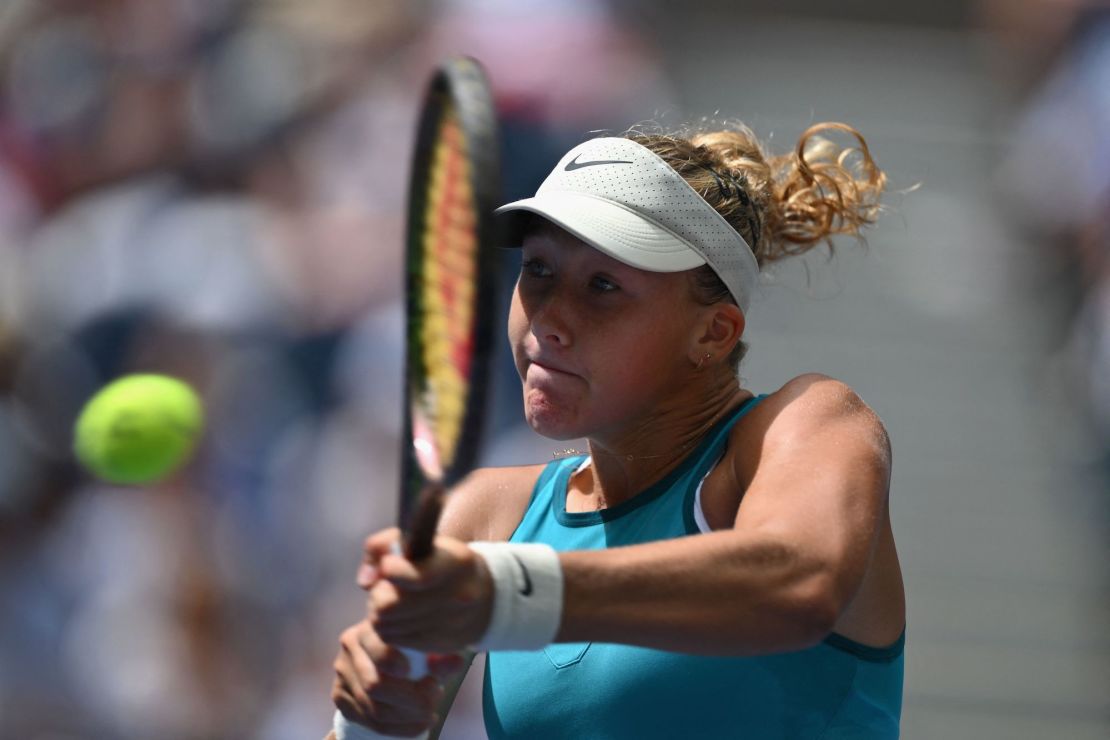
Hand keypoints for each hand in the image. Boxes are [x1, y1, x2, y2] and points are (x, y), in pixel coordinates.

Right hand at [331, 620, 465, 735]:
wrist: (384, 667)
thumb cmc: (412, 653)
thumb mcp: (428, 651)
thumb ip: (440, 658)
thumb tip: (456, 663)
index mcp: (372, 626)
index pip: (380, 647)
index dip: (399, 665)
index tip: (425, 678)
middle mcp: (350, 646)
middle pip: (375, 685)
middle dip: (411, 700)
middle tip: (435, 701)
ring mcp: (342, 673)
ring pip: (373, 708)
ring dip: (407, 718)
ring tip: (430, 714)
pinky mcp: (339, 697)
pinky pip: (368, 721)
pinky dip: (397, 728)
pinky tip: (417, 724)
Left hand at [358, 528, 492, 652]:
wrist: (487, 597)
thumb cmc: (444, 563)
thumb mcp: (423, 541)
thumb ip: (385, 545)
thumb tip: (365, 580)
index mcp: (456, 564)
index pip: (417, 576)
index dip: (392, 570)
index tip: (388, 565)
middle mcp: (457, 596)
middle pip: (390, 606)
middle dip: (378, 595)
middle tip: (384, 588)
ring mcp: (449, 624)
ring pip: (386, 625)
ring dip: (380, 614)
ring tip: (392, 602)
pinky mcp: (438, 645)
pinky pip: (393, 639)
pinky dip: (389, 628)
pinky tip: (399, 616)